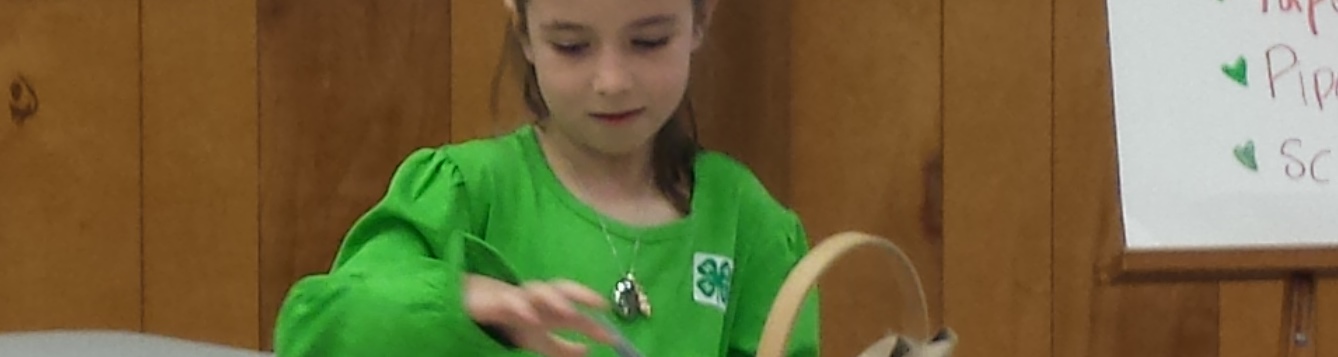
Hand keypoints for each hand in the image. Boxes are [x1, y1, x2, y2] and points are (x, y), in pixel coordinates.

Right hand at [465, 274, 615, 356]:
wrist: (474, 305)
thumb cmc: (512, 318)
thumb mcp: (538, 338)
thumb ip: (561, 346)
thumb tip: (587, 351)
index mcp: (549, 308)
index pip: (576, 311)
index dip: (595, 323)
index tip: (614, 337)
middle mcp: (537, 299)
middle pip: (563, 289)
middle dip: (582, 294)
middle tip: (600, 304)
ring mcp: (517, 297)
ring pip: (538, 291)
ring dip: (555, 299)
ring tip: (570, 313)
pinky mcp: (496, 302)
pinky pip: (509, 302)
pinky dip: (521, 307)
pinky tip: (531, 316)